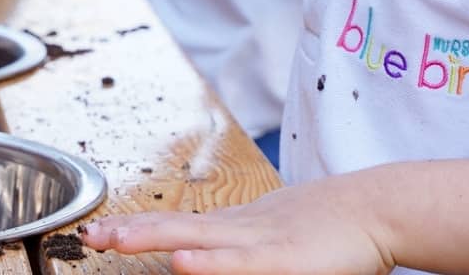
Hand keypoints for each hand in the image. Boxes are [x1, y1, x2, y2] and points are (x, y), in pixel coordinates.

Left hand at [82, 176, 393, 274]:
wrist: (379, 206)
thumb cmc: (335, 227)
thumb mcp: (281, 235)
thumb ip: (245, 248)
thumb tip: (206, 254)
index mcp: (239, 225)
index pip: (179, 223)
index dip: (139, 226)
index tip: (102, 231)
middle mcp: (241, 229)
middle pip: (175, 225)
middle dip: (129, 232)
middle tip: (90, 235)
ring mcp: (259, 242)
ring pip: (196, 237)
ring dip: (151, 237)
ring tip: (113, 240)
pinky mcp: (282, 260)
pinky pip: (239, 262)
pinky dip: (209, 262)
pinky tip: (182, 262)